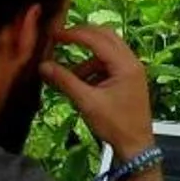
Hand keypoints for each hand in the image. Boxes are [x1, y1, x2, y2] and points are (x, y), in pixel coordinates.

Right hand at [40, 22, 156, 157]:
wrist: (135, 146)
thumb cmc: (114, 125)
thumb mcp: (86, 102)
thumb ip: (65, 81)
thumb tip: (43, 65)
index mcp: (125, 65)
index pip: (96, 39)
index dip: (73, 34)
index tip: (54, 35)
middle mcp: (132, 62)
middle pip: (105, 36)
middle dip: (82, 36)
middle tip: (61, 40)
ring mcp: (132, 69)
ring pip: (107, 50)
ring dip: (86, 57)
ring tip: (69, 75)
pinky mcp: (129, 78)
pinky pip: (109, 63)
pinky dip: (94, 67)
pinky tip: (81, 83)